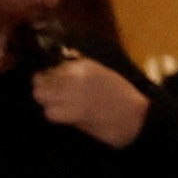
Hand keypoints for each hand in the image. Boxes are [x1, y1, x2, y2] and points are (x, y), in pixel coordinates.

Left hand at [34, 54, 148, 148]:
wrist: (138, 117)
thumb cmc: (123, 96)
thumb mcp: (102, 72)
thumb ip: (80, 66)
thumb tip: (62, 60)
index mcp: (82, 65)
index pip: (49, 67)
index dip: (48, 76)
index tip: (53, 83)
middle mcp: (75, 77)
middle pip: (39, 81)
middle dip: (43, 89)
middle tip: (52, 96)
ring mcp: (73, 95)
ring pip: (41, 96)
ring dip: (47, 102)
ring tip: (58, 106)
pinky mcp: (75, 113)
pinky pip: (51, 113)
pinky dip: (55, 115)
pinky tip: (65, 117)